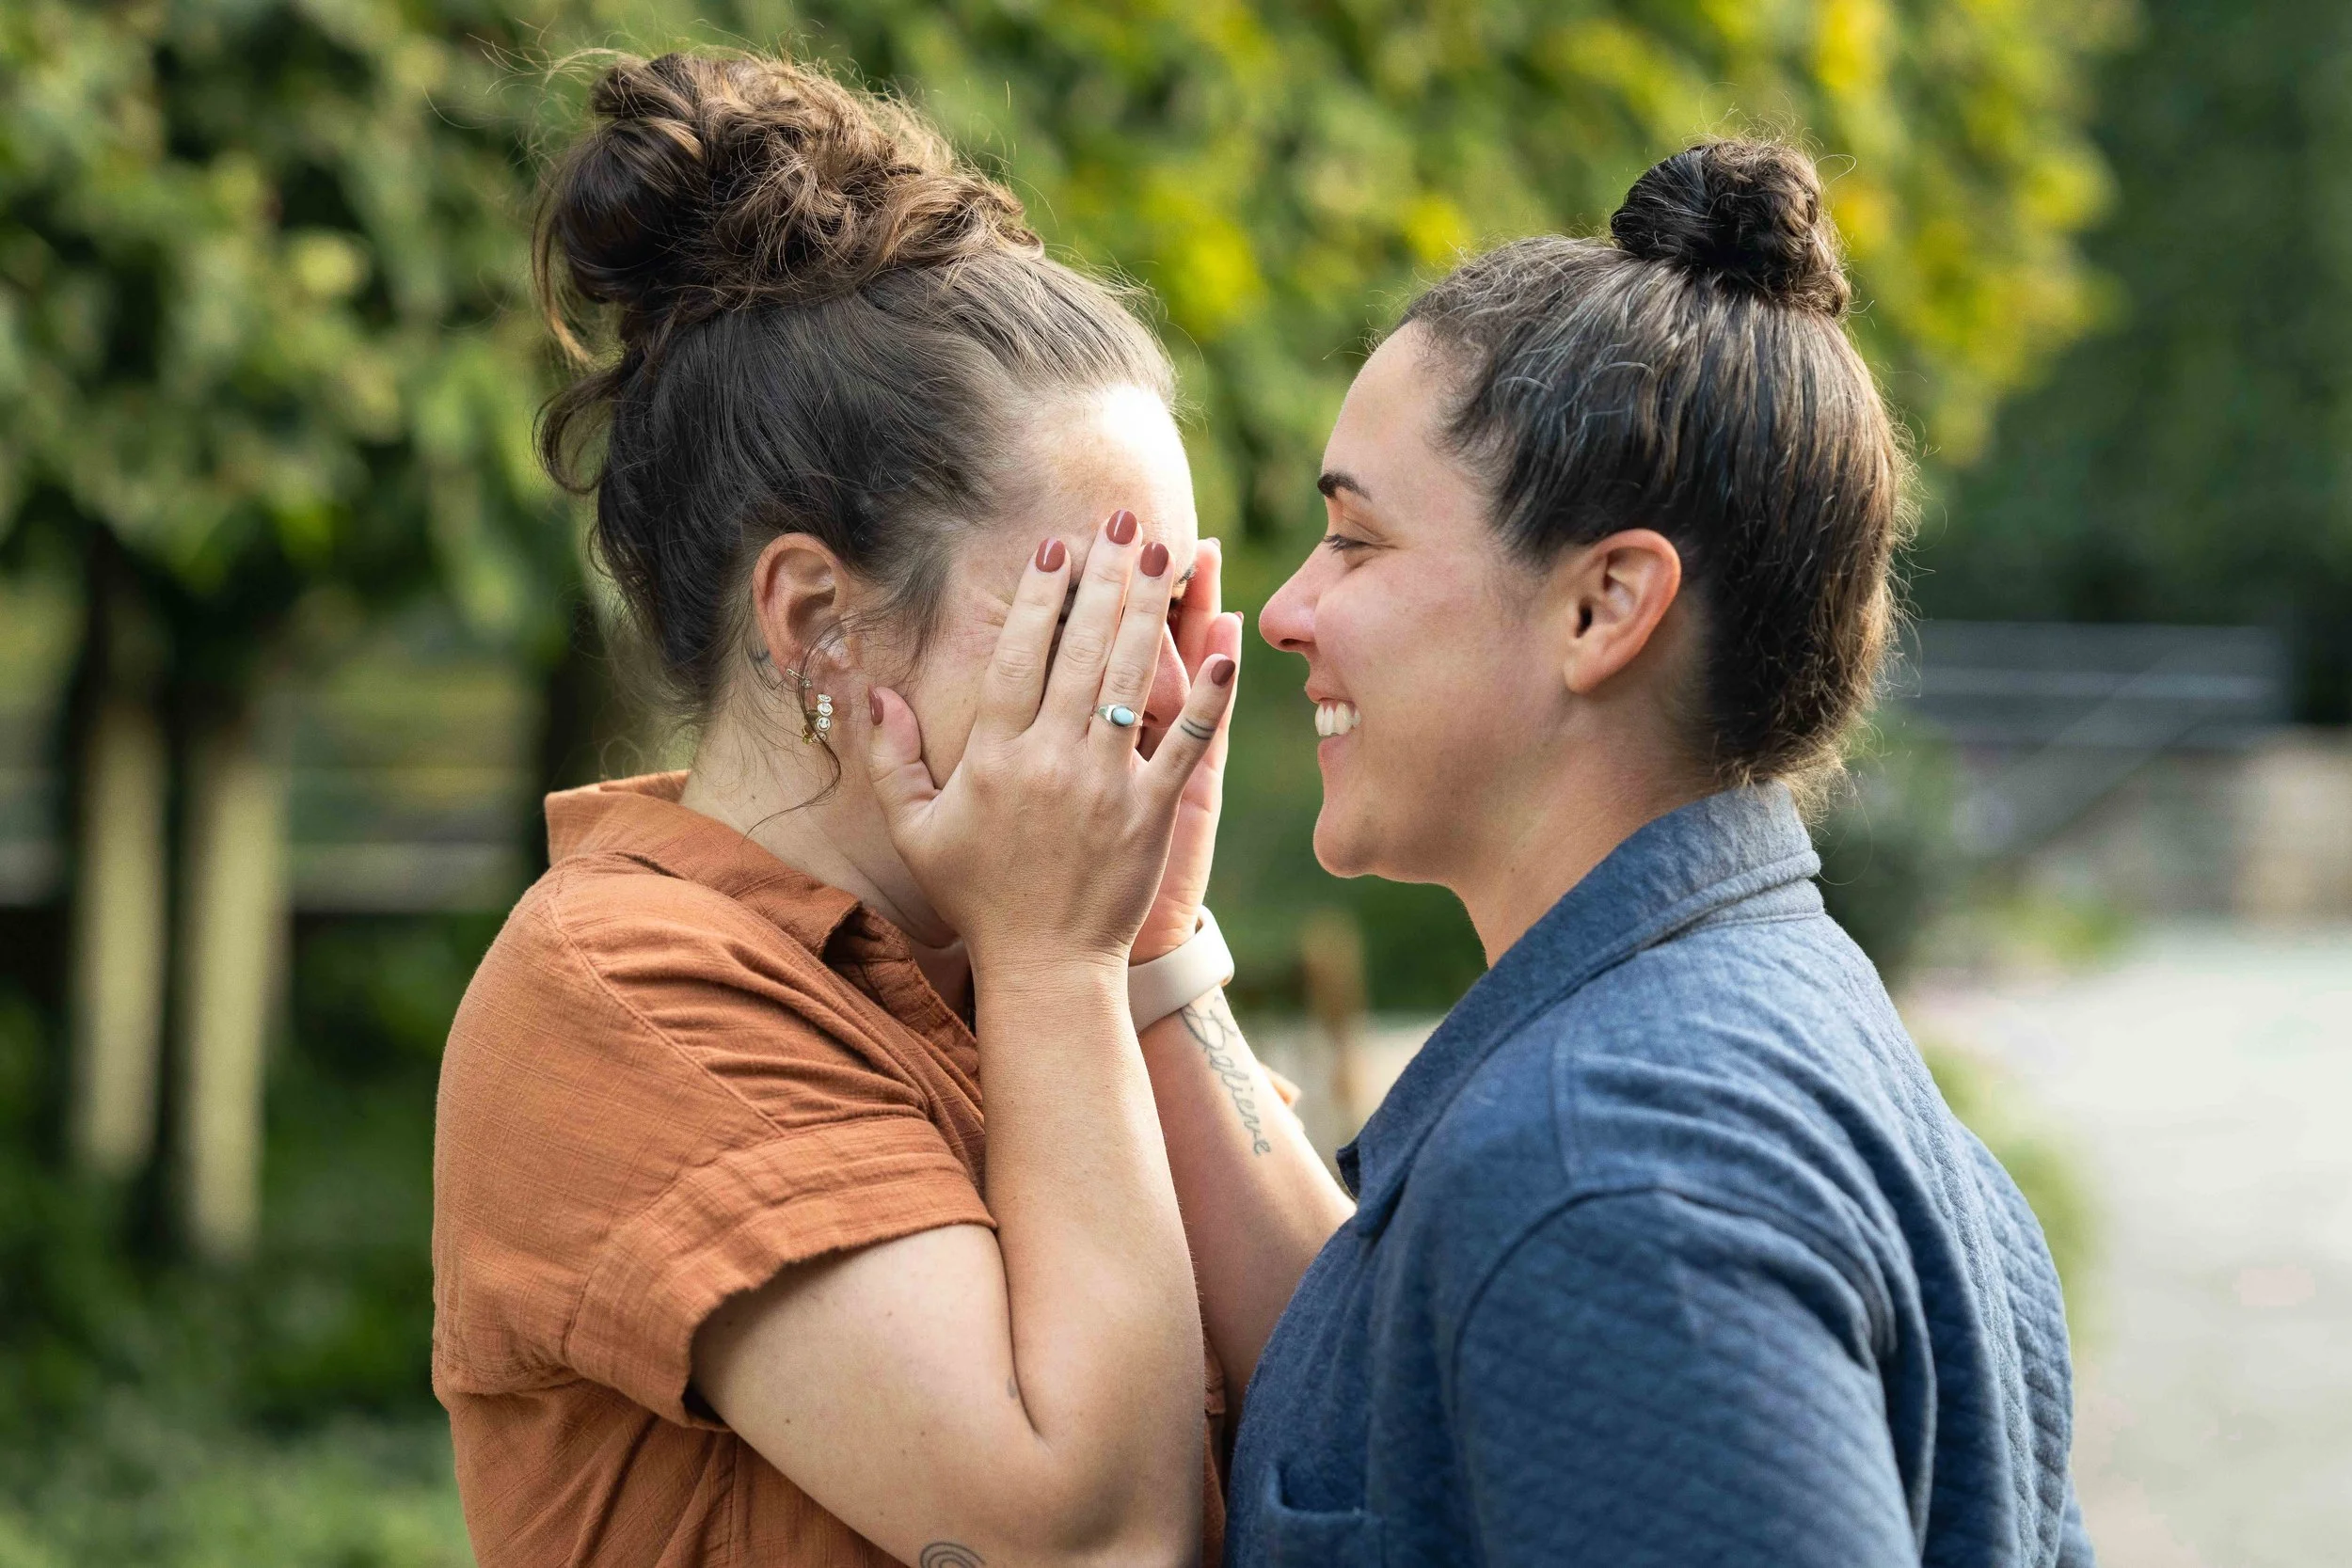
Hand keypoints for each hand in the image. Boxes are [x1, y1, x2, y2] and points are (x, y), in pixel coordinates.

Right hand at [867, 512, 1240, 976]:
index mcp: (994, 758)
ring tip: (1166, 553)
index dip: (1039, 598)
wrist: (1045, 969)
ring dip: (1150, 611)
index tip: (1055, 548)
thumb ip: (890, 759)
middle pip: (1080, 651)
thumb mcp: (918, 830)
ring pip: (1131, 680)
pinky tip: (1225, 647)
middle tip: (1122, 522)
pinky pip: (1187, 745)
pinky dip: (1208, 696)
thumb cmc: (979, 898)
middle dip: (1103, 579)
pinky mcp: (1153, 815)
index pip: (1018, 657)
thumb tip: (871, 691)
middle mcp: (1050, 761)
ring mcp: (1106, 786)